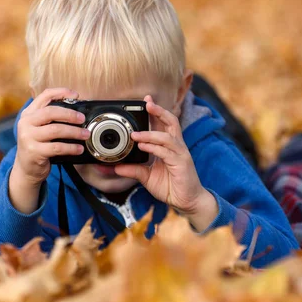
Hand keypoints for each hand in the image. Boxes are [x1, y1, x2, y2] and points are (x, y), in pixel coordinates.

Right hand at [9, 88, 89, 212]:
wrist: (26, 169)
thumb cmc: (38, 146)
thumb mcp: (40, 129)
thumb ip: (51, 119)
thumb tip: (77, 112)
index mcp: (28, 114)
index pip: (44, 96)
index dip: (61, 92)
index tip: (76, 95)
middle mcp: (26, 123)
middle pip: (51, 112)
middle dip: (70, 114)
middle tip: (83, 119)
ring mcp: (28, 137)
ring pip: (56, 130)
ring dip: (74, 132)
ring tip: (85, 135)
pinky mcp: (34, 151)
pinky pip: (57, 147)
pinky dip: (71, 148)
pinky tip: (79, 149)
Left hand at [114, 96, 217, 230]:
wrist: (186, 201)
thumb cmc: (170, 186)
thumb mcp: (147, 177)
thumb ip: (133, 170)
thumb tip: (116, 167)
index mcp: (169, 146)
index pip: (163, 123)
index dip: (156, 111)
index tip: (146, 101)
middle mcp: (176, 146)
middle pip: (171, 121)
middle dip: (159, 111)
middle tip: (147, 103)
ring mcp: (180, 153)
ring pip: (167, 136)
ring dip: (150, 134)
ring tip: (135, 135)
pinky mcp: (182, 163)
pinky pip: (167, 152)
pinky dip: (154, 148)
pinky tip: (144, 147)